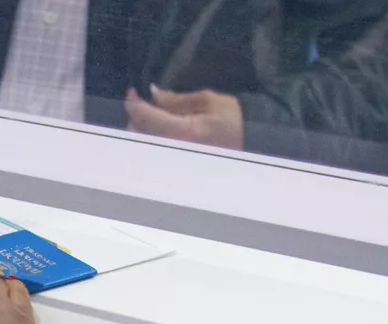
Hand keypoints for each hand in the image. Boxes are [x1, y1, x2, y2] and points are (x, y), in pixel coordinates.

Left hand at [124, 86, 244, 149]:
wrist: (253, 150)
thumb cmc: (235, 123)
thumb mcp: (210, 102)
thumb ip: (177, 99)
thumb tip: (153, 94)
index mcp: (182, 132)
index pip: (143, 116)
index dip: (134, 101)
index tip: (134, 91)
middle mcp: (171, 150)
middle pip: (136, 132)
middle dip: (137, 115)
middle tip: (148, 103)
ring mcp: (171, 160)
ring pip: (141, 143)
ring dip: (142, 127)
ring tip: (157, 117)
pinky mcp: (174, 167)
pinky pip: (152, 150)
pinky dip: (150, 138)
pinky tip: (162, 130)